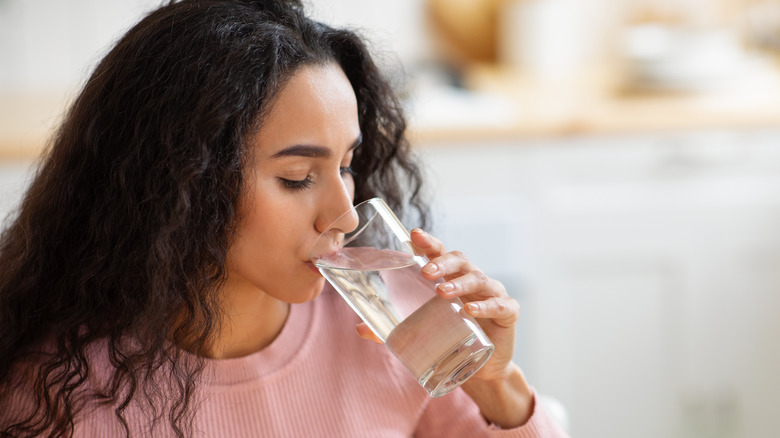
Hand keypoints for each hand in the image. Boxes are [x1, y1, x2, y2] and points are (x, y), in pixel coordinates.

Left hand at [355, 228, 533, 426]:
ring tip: (443, 292)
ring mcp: (492, 293)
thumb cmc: (451, 339)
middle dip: (442, 262)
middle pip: (460, 260)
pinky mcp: (508, 312)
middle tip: (426, 271)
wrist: (482, 370)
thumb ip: (392, 329)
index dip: (428, 242)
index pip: (439, 253)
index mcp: (451, 278)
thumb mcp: (422, 332)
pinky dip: (486, 306)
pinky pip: (500, 304)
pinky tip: (471, 312)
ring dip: (460, 283)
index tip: (414, 234)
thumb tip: (359, 327)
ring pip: (478, 279)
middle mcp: (472, 280)